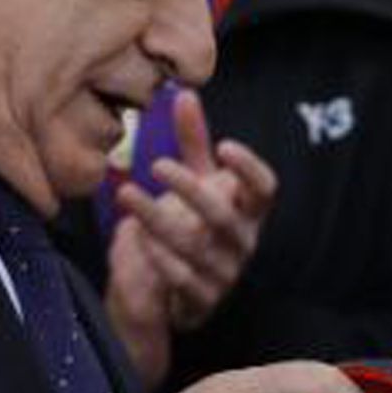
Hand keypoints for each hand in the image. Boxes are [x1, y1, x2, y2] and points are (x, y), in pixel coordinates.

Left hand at [103, 93, 276, 390]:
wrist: (176, 288)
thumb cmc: (193, 223)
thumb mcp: (197, 181)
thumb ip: (194, 141)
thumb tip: (185, 93)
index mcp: (248, 212)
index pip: (264, 190)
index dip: (249, 169)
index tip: (225, 146)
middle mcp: (242, 243)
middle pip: (223, 216)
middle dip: (189, 189)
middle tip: (155, 164)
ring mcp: (224, 274)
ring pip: (193, 246)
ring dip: (158, 219)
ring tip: (127, 194)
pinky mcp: (201, 300)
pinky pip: (178, 277)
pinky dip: (155, 255)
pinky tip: (133, 234)